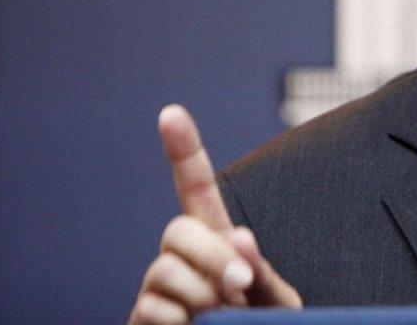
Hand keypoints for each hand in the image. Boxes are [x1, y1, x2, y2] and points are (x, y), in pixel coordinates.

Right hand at [128, 105, 301, 323]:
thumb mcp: (275, 304)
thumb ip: (262, 274)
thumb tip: (238, 238)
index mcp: (216, 241)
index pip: (195, 190)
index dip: (184, 151)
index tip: (171, 113)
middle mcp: (180, 258)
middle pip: (177, 230)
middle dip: (211, 256)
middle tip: (238, 288)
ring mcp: (157, 289)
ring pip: (164, 272)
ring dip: (200, 297)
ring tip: (219, 318)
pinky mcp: (140, 319)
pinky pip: (151, 309)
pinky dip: (180, 323)